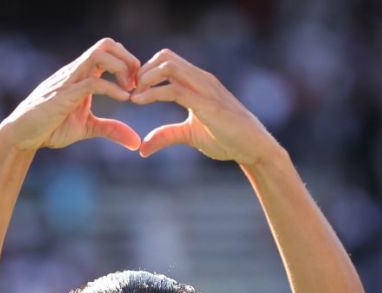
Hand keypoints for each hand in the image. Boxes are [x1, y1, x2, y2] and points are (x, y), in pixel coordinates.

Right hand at [0, 38, 140, 151]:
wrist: (22, 134)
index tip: (137, 85)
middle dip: (128, 59)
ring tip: (130, 89)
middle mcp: (77, 71)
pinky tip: (124, 98)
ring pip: (99, 54)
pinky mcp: (64, 94)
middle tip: (137, 83)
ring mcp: (70, 80)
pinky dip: (112, 88)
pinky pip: (92, 82)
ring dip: (121, 67)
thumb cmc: (50, 127)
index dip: (128, 62)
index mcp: (83, 74)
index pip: (109, 51)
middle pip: (107, 44)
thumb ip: (111, 130)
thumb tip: (135, 141)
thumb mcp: (87, 128)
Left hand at [129, 49, 278, 164]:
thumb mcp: (189, 136)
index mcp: (197, 82)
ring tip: (133, 95)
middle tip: (129, 90)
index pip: (167, 61)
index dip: (146, 71)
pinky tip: (139, 101)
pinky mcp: (205, 103)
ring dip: (145, 77)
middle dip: (142, 70)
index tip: (133, 90)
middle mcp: (200, 79)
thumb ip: (166, 136)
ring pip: (168, 66)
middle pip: (165, 56)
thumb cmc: (226, 138)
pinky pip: (174, 90)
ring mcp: (204, 88)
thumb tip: (143, 147)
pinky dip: (152, 93)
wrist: (252, 147)